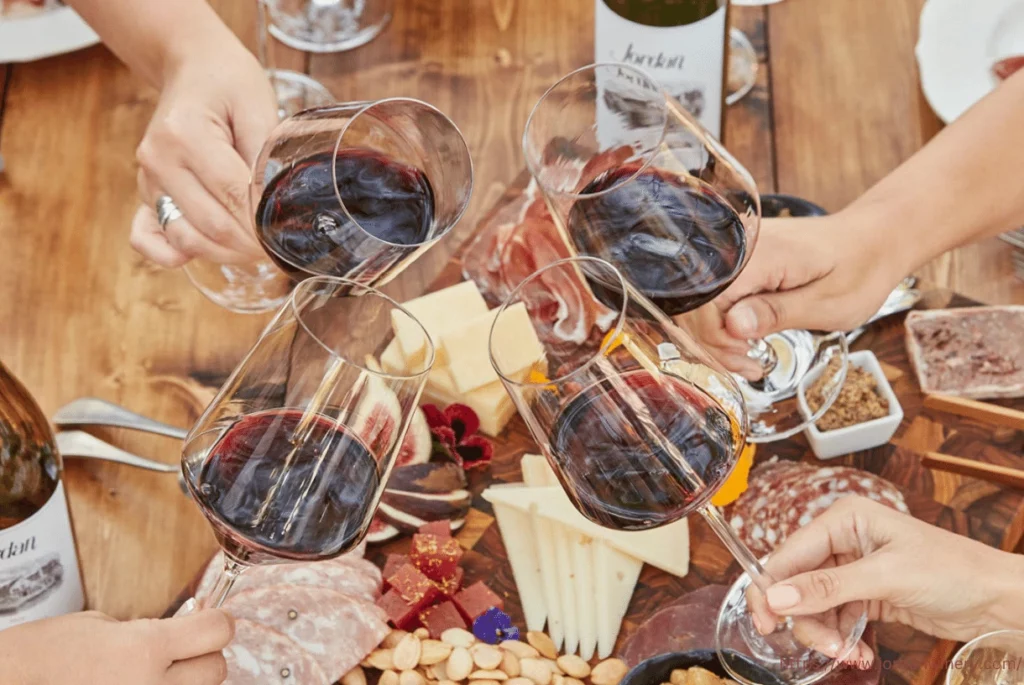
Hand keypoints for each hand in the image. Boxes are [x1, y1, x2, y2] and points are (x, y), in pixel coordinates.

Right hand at [0, 609, 233, 684]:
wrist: (12, 684)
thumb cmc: (46, 654)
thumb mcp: (102, 626)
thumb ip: (150, 632)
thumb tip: (180, 636)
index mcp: (145, 648)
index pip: (217, 630)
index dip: (215, 621)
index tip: (207, 618)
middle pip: (215, 669)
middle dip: (202, 656)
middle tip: (178, 651)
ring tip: (152, 676)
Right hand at [131, 43, 278, 267]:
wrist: (195, 69)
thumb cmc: (230, 84)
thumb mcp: (258, 106)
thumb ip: (265, 155)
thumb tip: (278, 203)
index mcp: (184, 133)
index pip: (233, 194)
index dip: (264, 221)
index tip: (291, 232)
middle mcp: (158, 159)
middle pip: (211, 224)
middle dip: (251, 243)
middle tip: (282, 246)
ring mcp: (147, 179)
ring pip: (186, 238)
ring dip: (225, 254)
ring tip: (257, 250)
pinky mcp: (145, 193)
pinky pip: (146, 237)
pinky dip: (170, 256)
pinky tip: (198, 258)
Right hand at [716, 213, 906, 341]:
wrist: (873, 239)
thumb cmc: (860, 269)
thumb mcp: (827, 303)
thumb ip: (776, 313)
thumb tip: (732, 327)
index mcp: (761, 253)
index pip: (707, 297)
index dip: (717, 335)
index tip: (745, 356)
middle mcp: (740, 245)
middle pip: (697, 301)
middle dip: (715, 341)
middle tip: (748, 366)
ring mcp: (737, 251)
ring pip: (702, 301)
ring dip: (718, 336)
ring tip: (749, 360)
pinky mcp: (740, 260)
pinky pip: (716, 294)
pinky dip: (726, 323)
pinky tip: (746, 340)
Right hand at [746, 496, 1023, 663]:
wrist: (997, 600)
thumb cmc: (952, 570)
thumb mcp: (885, 577)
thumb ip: (826, 587)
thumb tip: (776, 597)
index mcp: (843, 518)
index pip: (790, 553)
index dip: (771, 588)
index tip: (764, 623)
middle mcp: (842, 540)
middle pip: (797, 583)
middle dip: (806, 619)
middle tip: (822, 648)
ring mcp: (852, 568)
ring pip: (813, 606)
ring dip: (826, 635)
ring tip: (849, 654)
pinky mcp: (864, 594)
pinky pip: (834, 618)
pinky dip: (841, 639)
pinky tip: (858, 653)